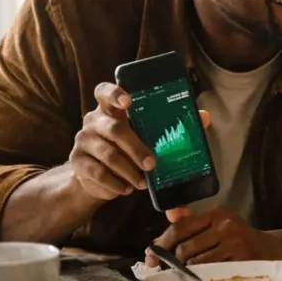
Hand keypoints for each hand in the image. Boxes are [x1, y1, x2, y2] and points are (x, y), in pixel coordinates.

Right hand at [70, 82, 209, 200]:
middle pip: (114, 129)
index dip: (115, 93)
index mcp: (110, 109)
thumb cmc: (128, 149)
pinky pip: (98, 173)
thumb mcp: (146, 136)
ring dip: (129, 171)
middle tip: (152, 164)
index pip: (104, 91)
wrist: (96, 176)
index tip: (129, 101)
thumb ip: (171, 125)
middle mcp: (93, 121)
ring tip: (143, 183)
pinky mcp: (77, 162)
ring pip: (108, 154)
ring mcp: (83, 140)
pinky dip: (115, 183)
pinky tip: (126, 188)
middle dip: (136, 148)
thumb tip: (204, 117)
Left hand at [144, 207, 281, 267]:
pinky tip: (204, 276)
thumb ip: (193, 222)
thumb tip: (169, 213)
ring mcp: (234, 242)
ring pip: (195, 262)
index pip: (180, 227)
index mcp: (218, 213)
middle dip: (174, 261)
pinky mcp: (240, 259)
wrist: (273, 251)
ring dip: (188, 271)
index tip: (151, 257)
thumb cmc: (240, 239)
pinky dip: (202, 276)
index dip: (162, 243)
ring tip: (191, 272)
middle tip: (171, 269)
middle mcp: (226, 224)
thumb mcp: (218, 225)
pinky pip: (209, 271)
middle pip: (184, 247)